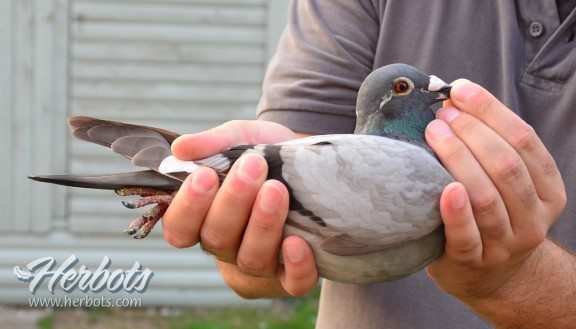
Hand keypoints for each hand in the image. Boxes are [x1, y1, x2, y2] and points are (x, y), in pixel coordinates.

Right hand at [161, 120, 318, 296]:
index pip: (179, 229)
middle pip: (217, 239)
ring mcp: (260, 263)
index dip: (188, 207)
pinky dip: (295, 266)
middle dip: (233, 202)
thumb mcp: (241, 139)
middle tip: (252, 165)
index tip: (205, 174)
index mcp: (204, 218)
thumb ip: (212, 143)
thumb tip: (181, 148)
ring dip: (262, 224)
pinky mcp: (293, 274)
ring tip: (276, 189)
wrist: (312, 163)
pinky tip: (297, 241)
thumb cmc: (266, 155)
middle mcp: (227, 246)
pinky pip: (292, 283)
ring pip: (252, 258)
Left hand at [424, 80, 566, 302]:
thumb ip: (492, 149)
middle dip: (472, 131)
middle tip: (441, 113)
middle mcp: (534, 217)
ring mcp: (505, 243)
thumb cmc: (492, 216)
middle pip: (506, 165)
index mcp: (548, 190)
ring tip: (433, 132)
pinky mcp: (473, 261)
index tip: (460, 89)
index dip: (491, 111)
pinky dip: (456, 211)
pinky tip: (444, 188)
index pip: (524, 141)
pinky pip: (466, 235)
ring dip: (458, 158)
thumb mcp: (507, 185)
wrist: (490, 275)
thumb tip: (454, 99)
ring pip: (487, 196)